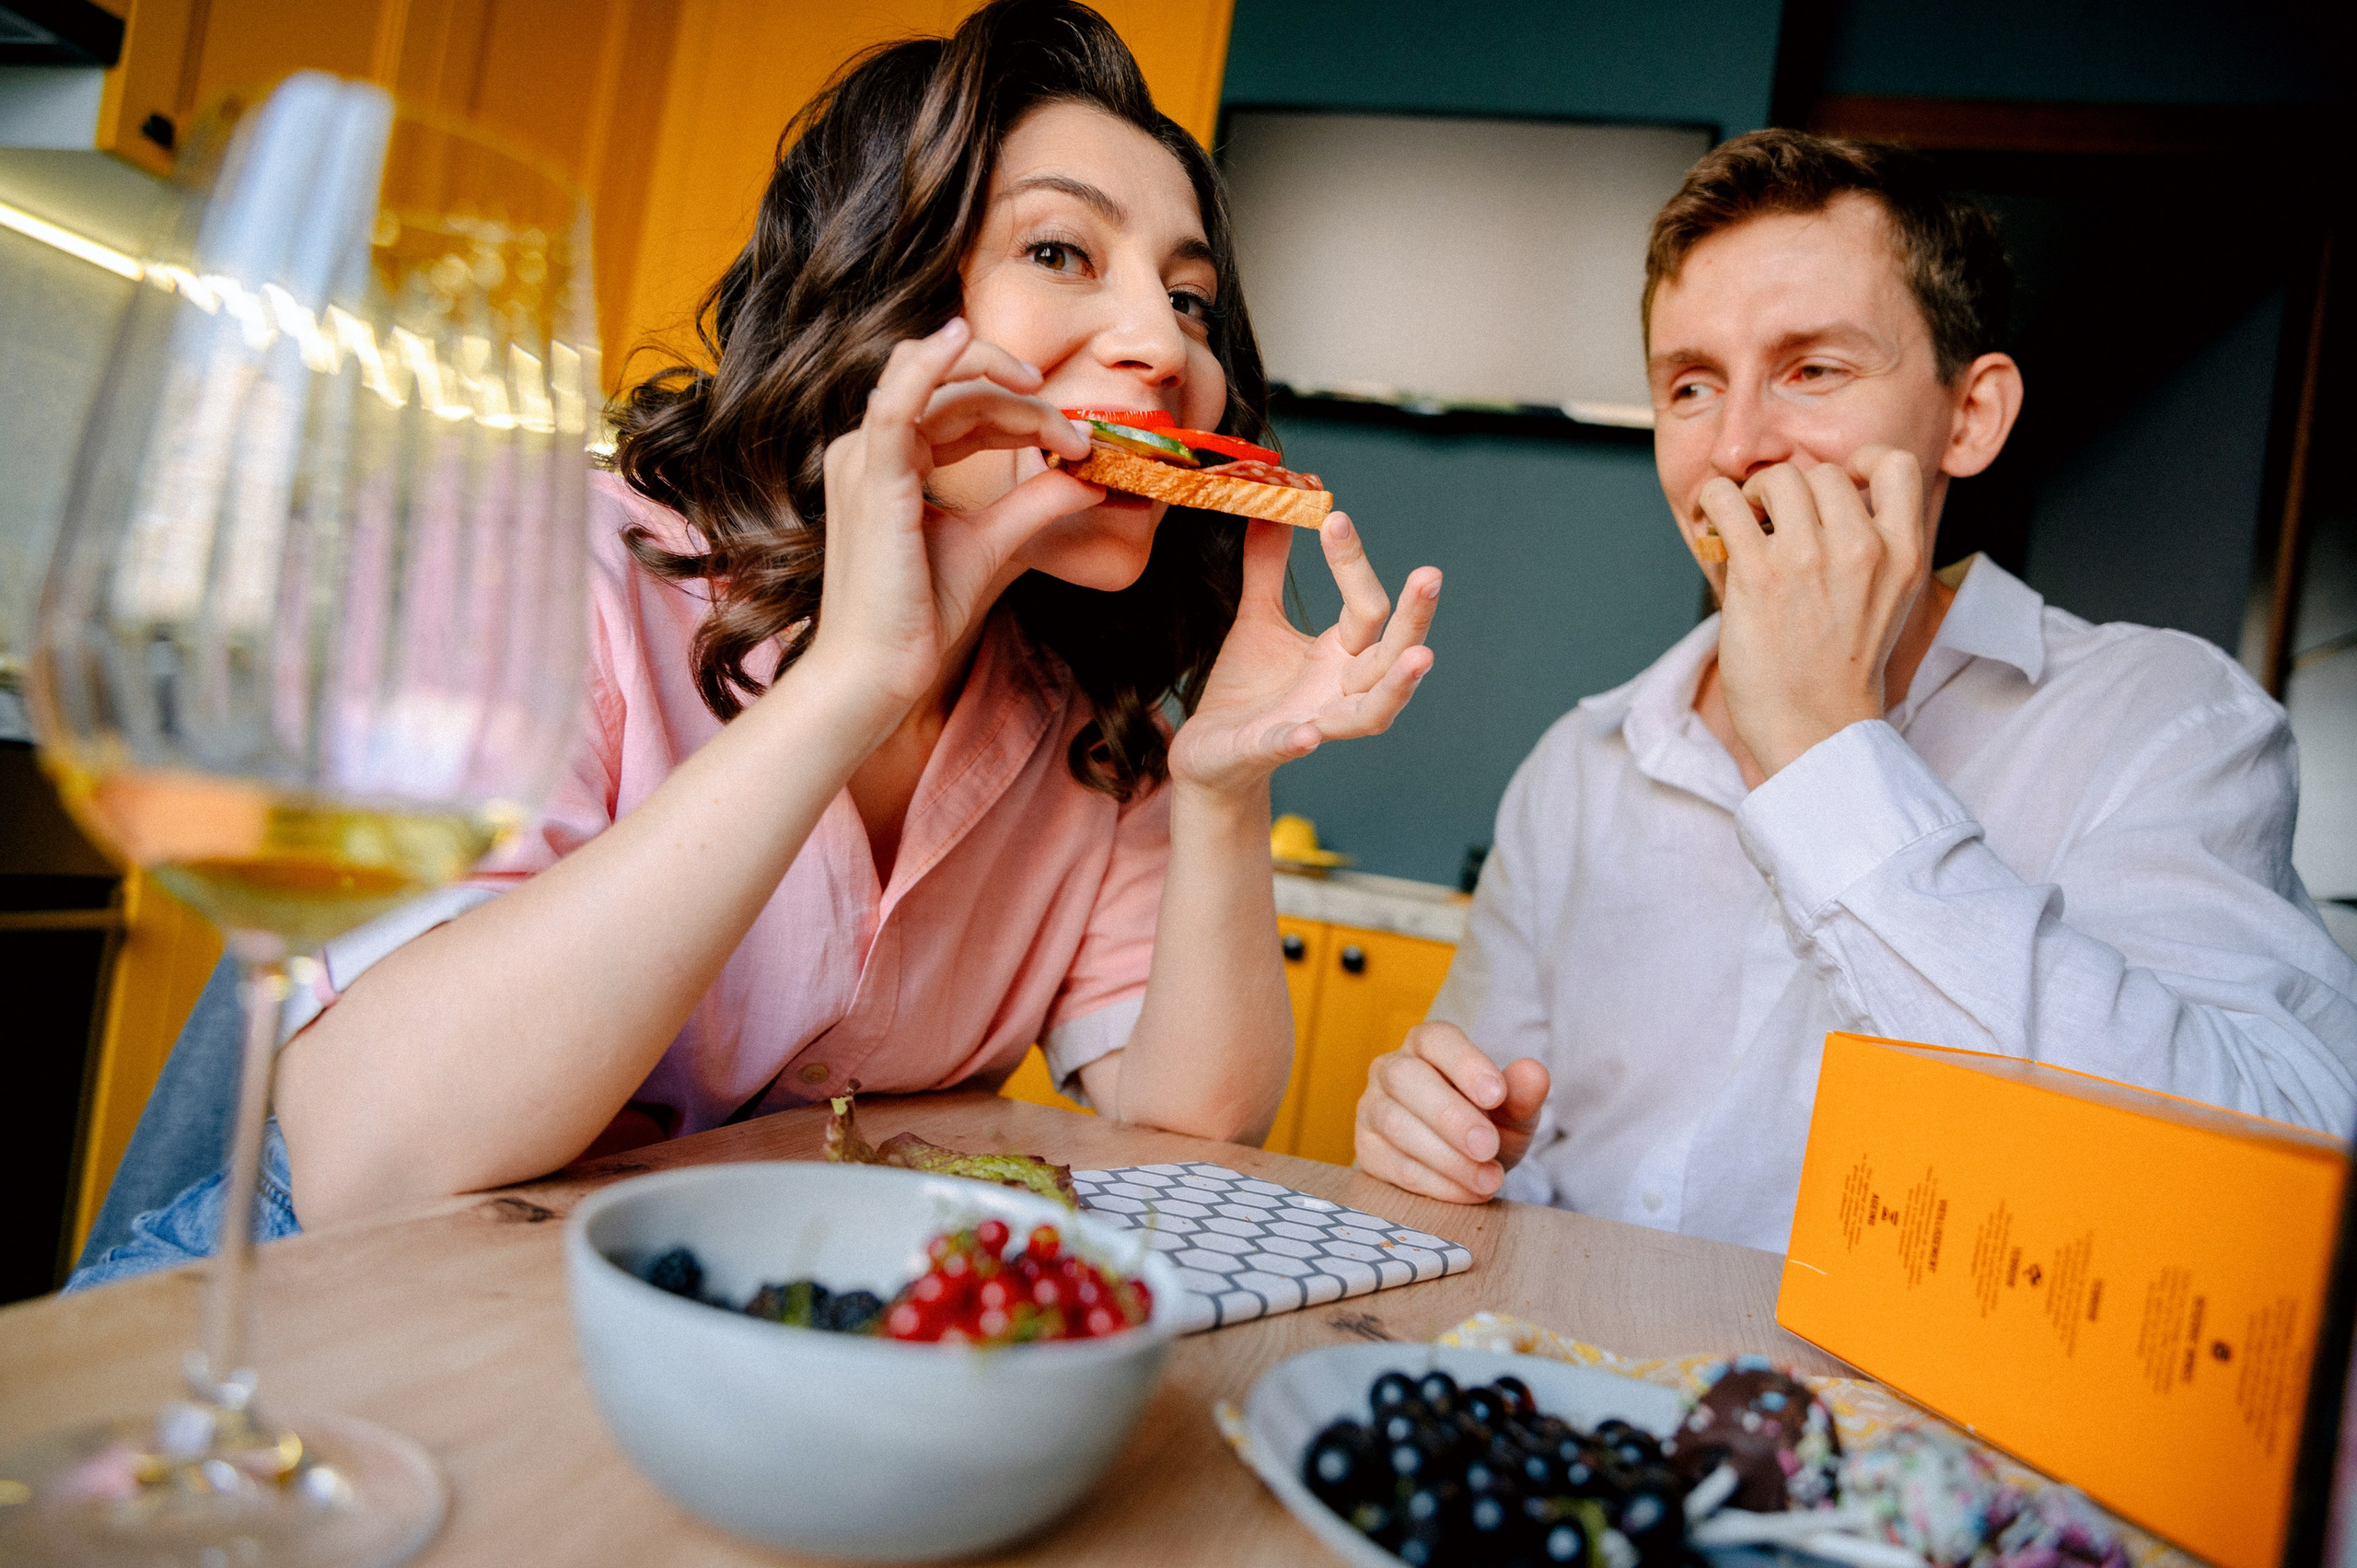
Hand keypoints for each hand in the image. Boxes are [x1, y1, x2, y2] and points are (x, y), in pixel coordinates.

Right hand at [805, 317, 1098, 728]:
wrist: (876, 674)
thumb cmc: (917, 618)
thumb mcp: (992, 545)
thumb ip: (1035, 504)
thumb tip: (1089, 474)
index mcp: (892, 461)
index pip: (963, 409)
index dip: (1026, 416)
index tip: (1079, 445)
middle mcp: (871, 450)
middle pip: (955, 391)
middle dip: (1023, 403)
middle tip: (1077, 436)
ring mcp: (865, 458)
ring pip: (935, 383)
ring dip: (997, 383)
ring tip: (1045, 395)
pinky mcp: (872, 476)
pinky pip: (899, 401)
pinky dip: (931, 364)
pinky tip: (962, 337)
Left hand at [1166, 512, 1439, 794]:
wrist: (1211, 754)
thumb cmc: (1248, 689)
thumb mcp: (1258, 619)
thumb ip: (1268, 567)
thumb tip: (1278, 507)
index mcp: (1341, 655)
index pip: (1366, 607)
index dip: (1353, 563)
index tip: (1335, 517)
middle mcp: (1340, 690)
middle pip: (1390, 654)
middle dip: (1415, 619)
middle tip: (1431, 575)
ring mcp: (1314, 724)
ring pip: (1371, 713)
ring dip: (1396, 687)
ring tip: (1420, 657)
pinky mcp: (1269, 751)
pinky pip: (1290, 747)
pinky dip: (1300, 741)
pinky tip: (1309, 734)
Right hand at [1354, 1023, 1548, 1202]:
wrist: (1464, 1160)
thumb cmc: (1487, 1122)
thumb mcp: (1513, 1109)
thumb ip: (1523, 1092)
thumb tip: (1535, 1073)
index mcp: (1426, 1044)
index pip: (1437, 1040)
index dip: (1465, 1065)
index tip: (1497, 1095)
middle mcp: (1391, 1068)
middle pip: (1407, 1079)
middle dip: (1451, 1116)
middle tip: (1488, 1147)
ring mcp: (1371, 1108)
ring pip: (1397, 1125)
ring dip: (1446, 1157)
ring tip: (1489, 1179)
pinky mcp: (1366, 1149)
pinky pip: (1394, 1165)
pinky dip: (1436, 1183)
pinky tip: (1468, 1191)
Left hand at [1700, 445, 1927, 777]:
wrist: (1814, 726)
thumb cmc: (1840, 668)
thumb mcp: (1885, 600)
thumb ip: (1869, 547)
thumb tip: (1819, 495)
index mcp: (1902, 554)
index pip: (1896, 466)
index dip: (1861, 463)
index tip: (1839, 483)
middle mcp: (1861, 549)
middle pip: (1823, 472)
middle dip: (1795, 489)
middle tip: (1776, 519)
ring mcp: (1807, 559)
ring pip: (1778, 478)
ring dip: (1755, 494)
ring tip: (1748, 523)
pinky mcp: (1757, 574)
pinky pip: (1724, 500)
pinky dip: (1714, 504)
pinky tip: (1717, 528)